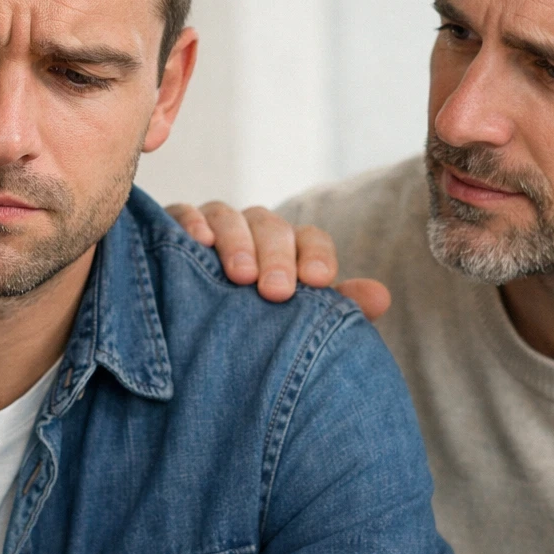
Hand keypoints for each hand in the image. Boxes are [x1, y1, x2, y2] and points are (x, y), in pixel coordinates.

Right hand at [166, 201, 390, 320]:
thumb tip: (379, 298)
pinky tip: (198, 243)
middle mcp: (254, 232)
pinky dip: (191, 223)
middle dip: (277, 256)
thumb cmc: (256, 327)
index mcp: (290, 251)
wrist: (194, 338)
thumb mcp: (297, 323)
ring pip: (229, 218)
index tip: (319, 280)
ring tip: (240, 276)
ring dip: (237, 243)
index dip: (317, 255)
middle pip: (271, 227)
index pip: (310, 239)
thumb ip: (337, 311)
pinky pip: (182, 214)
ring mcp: (213, 227)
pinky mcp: (173, 229)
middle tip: (277, 291)